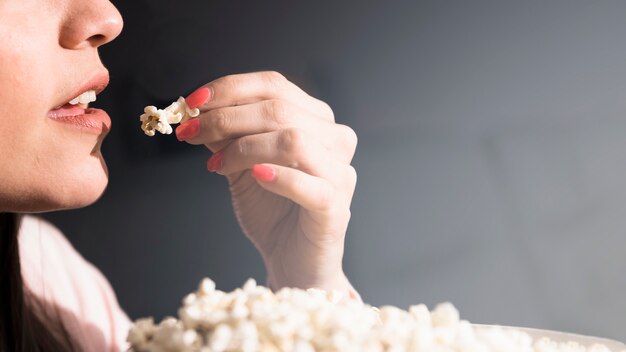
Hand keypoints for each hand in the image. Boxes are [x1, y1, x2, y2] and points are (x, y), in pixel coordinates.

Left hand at [177, 72, 358, 296]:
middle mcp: (334, 139)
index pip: (274, 86)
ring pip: (293, 140)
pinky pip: (309, 184)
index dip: (229, 89)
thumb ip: (226, 137)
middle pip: (279, 110)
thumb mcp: (241, 165)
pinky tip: (255, 177)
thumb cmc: (272, 211)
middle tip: (191, 133)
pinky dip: (278, 176)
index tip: (191, 104)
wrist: (293, 262)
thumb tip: (195, 111)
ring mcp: (339, 172)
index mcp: (315, 120)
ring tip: (216, 164)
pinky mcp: (336, 206)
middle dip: (226, 118)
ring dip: (244, 147)